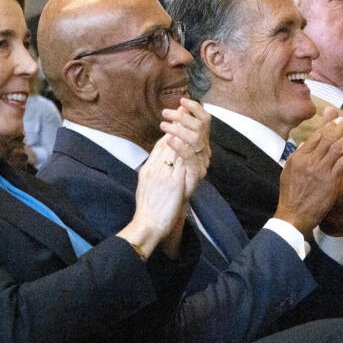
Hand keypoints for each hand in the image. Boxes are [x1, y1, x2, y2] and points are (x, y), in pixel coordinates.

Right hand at [119, 137, 190, 252]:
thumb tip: (156, 169)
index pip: (158, 148)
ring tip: (194, 126)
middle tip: (185, 117)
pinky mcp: (173, 183)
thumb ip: (152, 176)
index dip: (168, 136)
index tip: (177, 128)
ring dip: (184, 137)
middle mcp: (154, 169)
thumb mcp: (145, 188)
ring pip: (175, 150)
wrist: (146, 225)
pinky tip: (197, 144)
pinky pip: (183, 163)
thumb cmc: (147, 211)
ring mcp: (163, 175)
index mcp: (147, 170)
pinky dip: (189, 152)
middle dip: (177, 130)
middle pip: (166, 144)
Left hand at [161, 98, 210, 196]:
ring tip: (164, 125)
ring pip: (197, 138)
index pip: (204, 121)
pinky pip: (191, 156)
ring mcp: (199, 164)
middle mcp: (201, 153)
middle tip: (166, 113)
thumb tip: (178, 113)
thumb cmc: (161, 185)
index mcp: (197, 146)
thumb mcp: (166, 156)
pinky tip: (169, 140)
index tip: (183, 101)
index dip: (196, 109)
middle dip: (184, 116)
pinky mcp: (194, 175)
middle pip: (201, 126)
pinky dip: (180, 145)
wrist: (160, 213)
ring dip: (180, 127)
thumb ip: (173, 136)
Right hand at [275, 107, 342, 235]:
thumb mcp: (289, 172)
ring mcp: (319, 170)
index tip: (340, 118)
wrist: (293, 215)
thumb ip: (298, 155)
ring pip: (338, 147)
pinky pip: (342, 163)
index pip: (316, 136)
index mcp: (298, 157)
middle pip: (329, 137)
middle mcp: (308, 160)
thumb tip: (306, 142)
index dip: (330, 125)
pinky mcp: (329, 181)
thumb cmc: (291, 196)